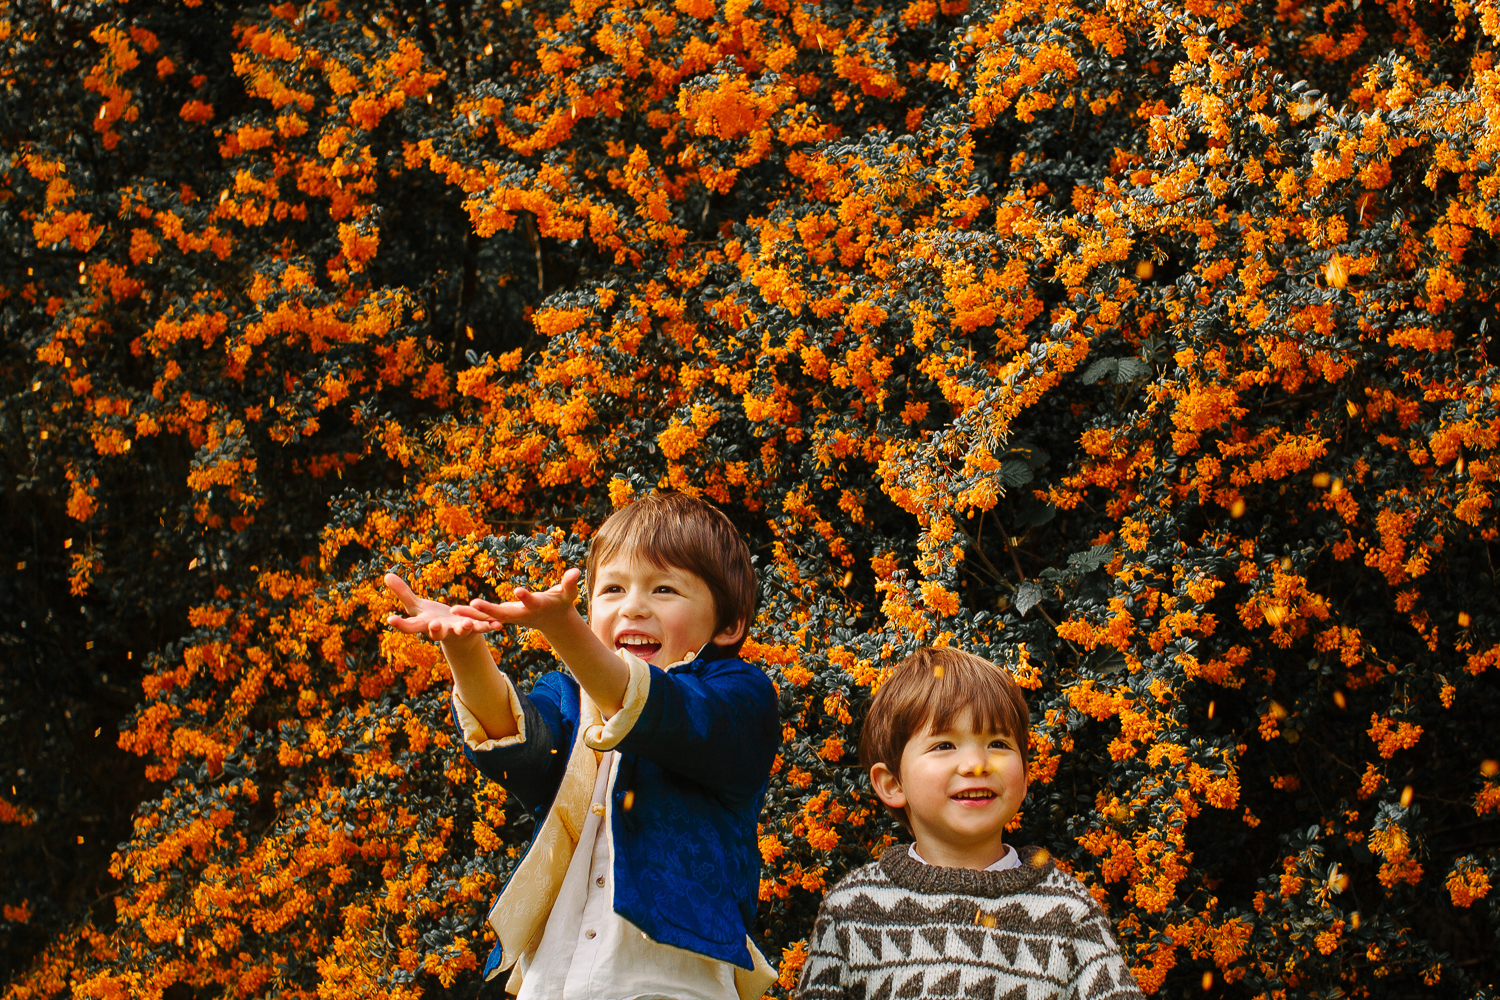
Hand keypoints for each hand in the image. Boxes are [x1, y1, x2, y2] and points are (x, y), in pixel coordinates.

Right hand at [384, 573, 495, 639]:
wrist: (456, 635)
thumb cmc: (433, 619)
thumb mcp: (417, 607)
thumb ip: (403, 593)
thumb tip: (385, 575)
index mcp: (425, 625)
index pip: (409, 627)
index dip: (400, 624)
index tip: (390, 619)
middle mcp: (441, 631)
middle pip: (436, 633)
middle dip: (436, 630)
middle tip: (434, 626)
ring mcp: (458, 632)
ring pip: (461, 631)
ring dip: (464, 628)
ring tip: (466, 624)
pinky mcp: (474, 629)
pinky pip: (482, 627)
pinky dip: (489, 626)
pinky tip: (497, 624)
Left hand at [453, 567, 583, 632]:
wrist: (553, 622)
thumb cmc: (561, 603)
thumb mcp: (568, 594)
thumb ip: (570, 583)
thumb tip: (577, 571)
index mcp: (536, 607)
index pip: (531, 602)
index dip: (526, 597)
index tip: (518, 590)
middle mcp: (521, 614)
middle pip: (503, 613)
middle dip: (489, 609)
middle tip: (474, 603)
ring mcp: (510, 617)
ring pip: (488, 617)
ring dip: (471, 614)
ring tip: (453, 609)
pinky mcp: (503, 616)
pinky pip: (484, 617)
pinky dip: (471, 614)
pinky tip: (455, 610)